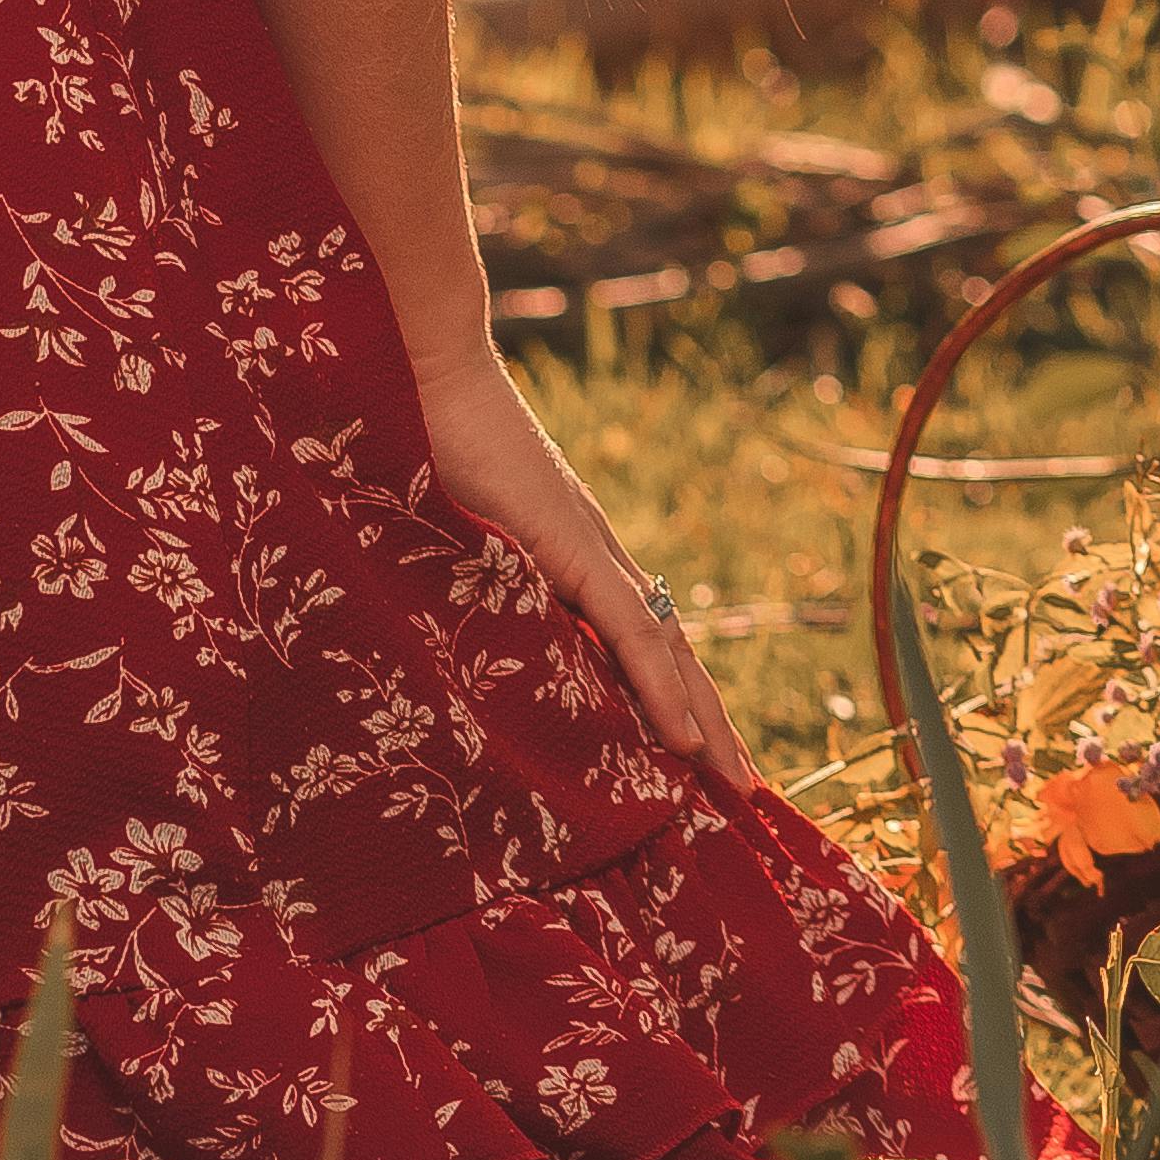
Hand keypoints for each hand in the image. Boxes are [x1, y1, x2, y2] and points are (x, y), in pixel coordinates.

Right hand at [405, 331, 756, 791]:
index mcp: (571, 552)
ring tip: (734, 783)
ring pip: (668, 648)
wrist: (421, 371)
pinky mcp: (574, 547)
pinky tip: (685, 743)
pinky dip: (662, 689)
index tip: (694, 753)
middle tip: (741, 788)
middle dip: (708, 720)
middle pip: (671, 650)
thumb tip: (437, 633)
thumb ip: (462, 581)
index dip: (671, 692)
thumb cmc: (418, 444)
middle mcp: (597, 553)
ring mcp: (591, 549)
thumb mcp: (445, 535)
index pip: (640, 634)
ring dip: (705, 719)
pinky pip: (631, 633)